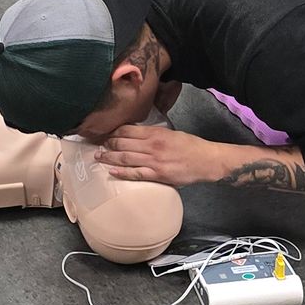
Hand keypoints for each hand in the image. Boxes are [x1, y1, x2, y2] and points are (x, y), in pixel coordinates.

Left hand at [95, 124, 223, 186]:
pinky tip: (112, 171)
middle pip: (123, 143)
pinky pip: (136, 173)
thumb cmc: (191, 146)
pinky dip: (122, 172)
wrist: (207, 161)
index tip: (105, 134)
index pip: (128, 130)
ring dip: (110, 157)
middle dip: (108, 144)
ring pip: (126, 158)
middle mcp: (153, 145)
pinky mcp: (158, 175)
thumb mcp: (171, 134)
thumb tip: (136, 135)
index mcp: (156, 133)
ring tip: (99, 157)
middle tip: (98, 146)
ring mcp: (154, 161)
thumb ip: (154, 134)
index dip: (113, 132)